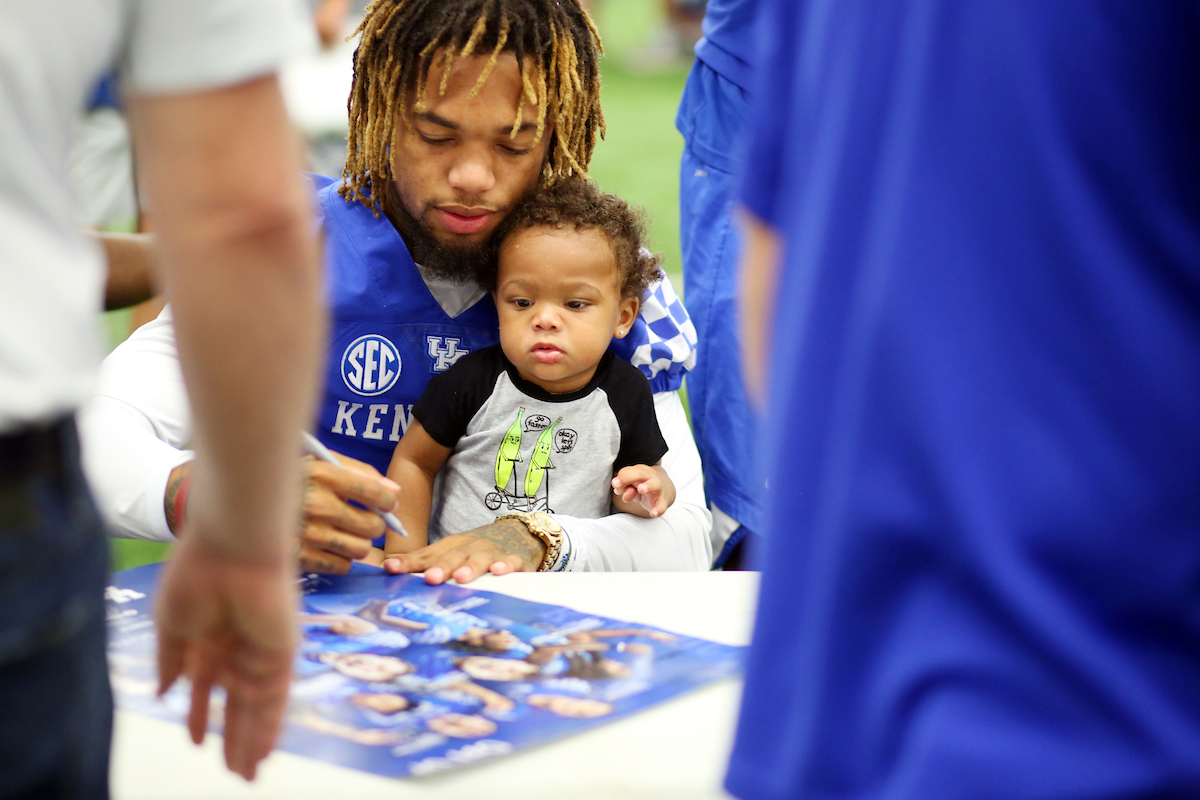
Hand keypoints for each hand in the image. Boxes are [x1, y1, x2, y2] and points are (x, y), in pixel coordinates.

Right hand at [155, 534, 296, 780]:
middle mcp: (237, 646)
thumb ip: (170, 660)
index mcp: (208, 637)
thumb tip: (163, 691)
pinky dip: (268, 727)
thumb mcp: (172, 624)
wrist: (231, 548)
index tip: (194, 741)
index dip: (198, 713)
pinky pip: (275, 698)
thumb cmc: (196, 575)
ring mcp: (260, 650)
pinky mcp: (281, 652)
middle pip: (235, 702)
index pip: (205, 685)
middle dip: (231, 737)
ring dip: (249, 741)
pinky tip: (262, 753)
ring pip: (255, 707)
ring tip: (246, 775)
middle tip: (231, 772)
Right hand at [299, 453, 399, 573]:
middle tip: (362, 520)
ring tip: (342, 533)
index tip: (386, 504)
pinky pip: (342, 566)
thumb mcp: (317, 463)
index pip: (376, 493)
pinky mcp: (300, 559)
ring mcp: (309, 534)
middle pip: (374, 526)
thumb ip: (358, 472)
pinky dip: (340, 559)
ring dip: (358, 543)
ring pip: (362, 549)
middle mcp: (317, 505)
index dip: (387, 502)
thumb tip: (394, 492)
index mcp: (322, 474)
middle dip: (374, 524)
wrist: (238, 504)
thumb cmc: (288, 481)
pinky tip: (326, 547)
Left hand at [381, 518, 545, 583]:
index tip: (391, 568)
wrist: (520, 532)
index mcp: (451, 546)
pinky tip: (499, 571)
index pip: (427, 554)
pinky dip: (506, 566)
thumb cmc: (477, 548)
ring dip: (470, 567)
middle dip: (441, 567)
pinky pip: (512, 562)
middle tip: (430, 579)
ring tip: (461, 578)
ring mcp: (493, 552)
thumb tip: (387, 569)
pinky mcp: (516, 559)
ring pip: (480, 559)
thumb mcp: (451, 552)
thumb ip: (424, 562)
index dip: (409, 562)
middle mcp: (470, 547)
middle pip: (454, 556)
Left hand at [612, 464, 668, 516]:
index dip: (620, 478)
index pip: (627, 472)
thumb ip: (623, 487)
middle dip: (627, 477)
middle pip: (639, 473)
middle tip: (617, 484)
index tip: (615, 485)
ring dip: (648, 486)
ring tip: (641, 489)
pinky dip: (659, 509)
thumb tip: (617, 489)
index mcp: (639, 471)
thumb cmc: (642, 486)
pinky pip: (662, 504)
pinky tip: (654, 514)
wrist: (665, 490)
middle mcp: (649, 476)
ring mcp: (658, 488)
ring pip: (654, 485)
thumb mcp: (631, 486)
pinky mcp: (663, 500)